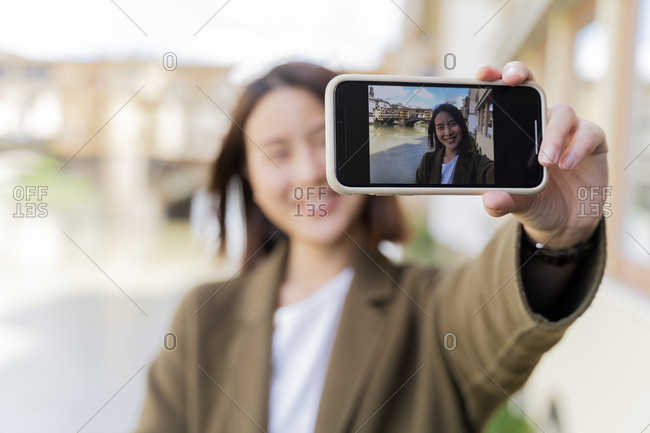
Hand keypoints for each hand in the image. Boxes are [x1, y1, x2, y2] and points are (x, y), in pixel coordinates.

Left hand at [476, 61, 608, 248]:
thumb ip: (501, 200)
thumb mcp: (515, 203)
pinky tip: (566, 164)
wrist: (565, 222)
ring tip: (545, 161)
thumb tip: (490, 200)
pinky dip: (576, 147)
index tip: (483, 74)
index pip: (506, 99)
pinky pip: (588, 133)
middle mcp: (541, 123)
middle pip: (533, 87)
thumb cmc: (536, 202)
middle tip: (511, 80)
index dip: (496, 80)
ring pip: (562, 112)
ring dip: (552, 134)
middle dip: (521, 75)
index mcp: (516, 131)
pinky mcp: (593, 141)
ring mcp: (568, 130)